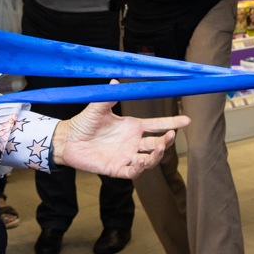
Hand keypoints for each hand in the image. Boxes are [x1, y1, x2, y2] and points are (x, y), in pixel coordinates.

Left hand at [53, 96, 187, 176]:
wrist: (67, 140)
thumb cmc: (83, 123)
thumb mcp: (97, 108)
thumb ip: (108, 97)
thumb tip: (115, 82)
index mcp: (132, 127)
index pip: (157, 125)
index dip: (172, 123)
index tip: (187, 120)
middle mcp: (132, 142)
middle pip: (157, 144)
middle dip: (167, 141)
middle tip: (171, 135)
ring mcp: (126, 156)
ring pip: (149, 160)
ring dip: (156, 156)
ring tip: (159, 149)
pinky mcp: (116, 169)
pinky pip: (132, 172)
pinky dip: (138, 170)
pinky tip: (139, 163)